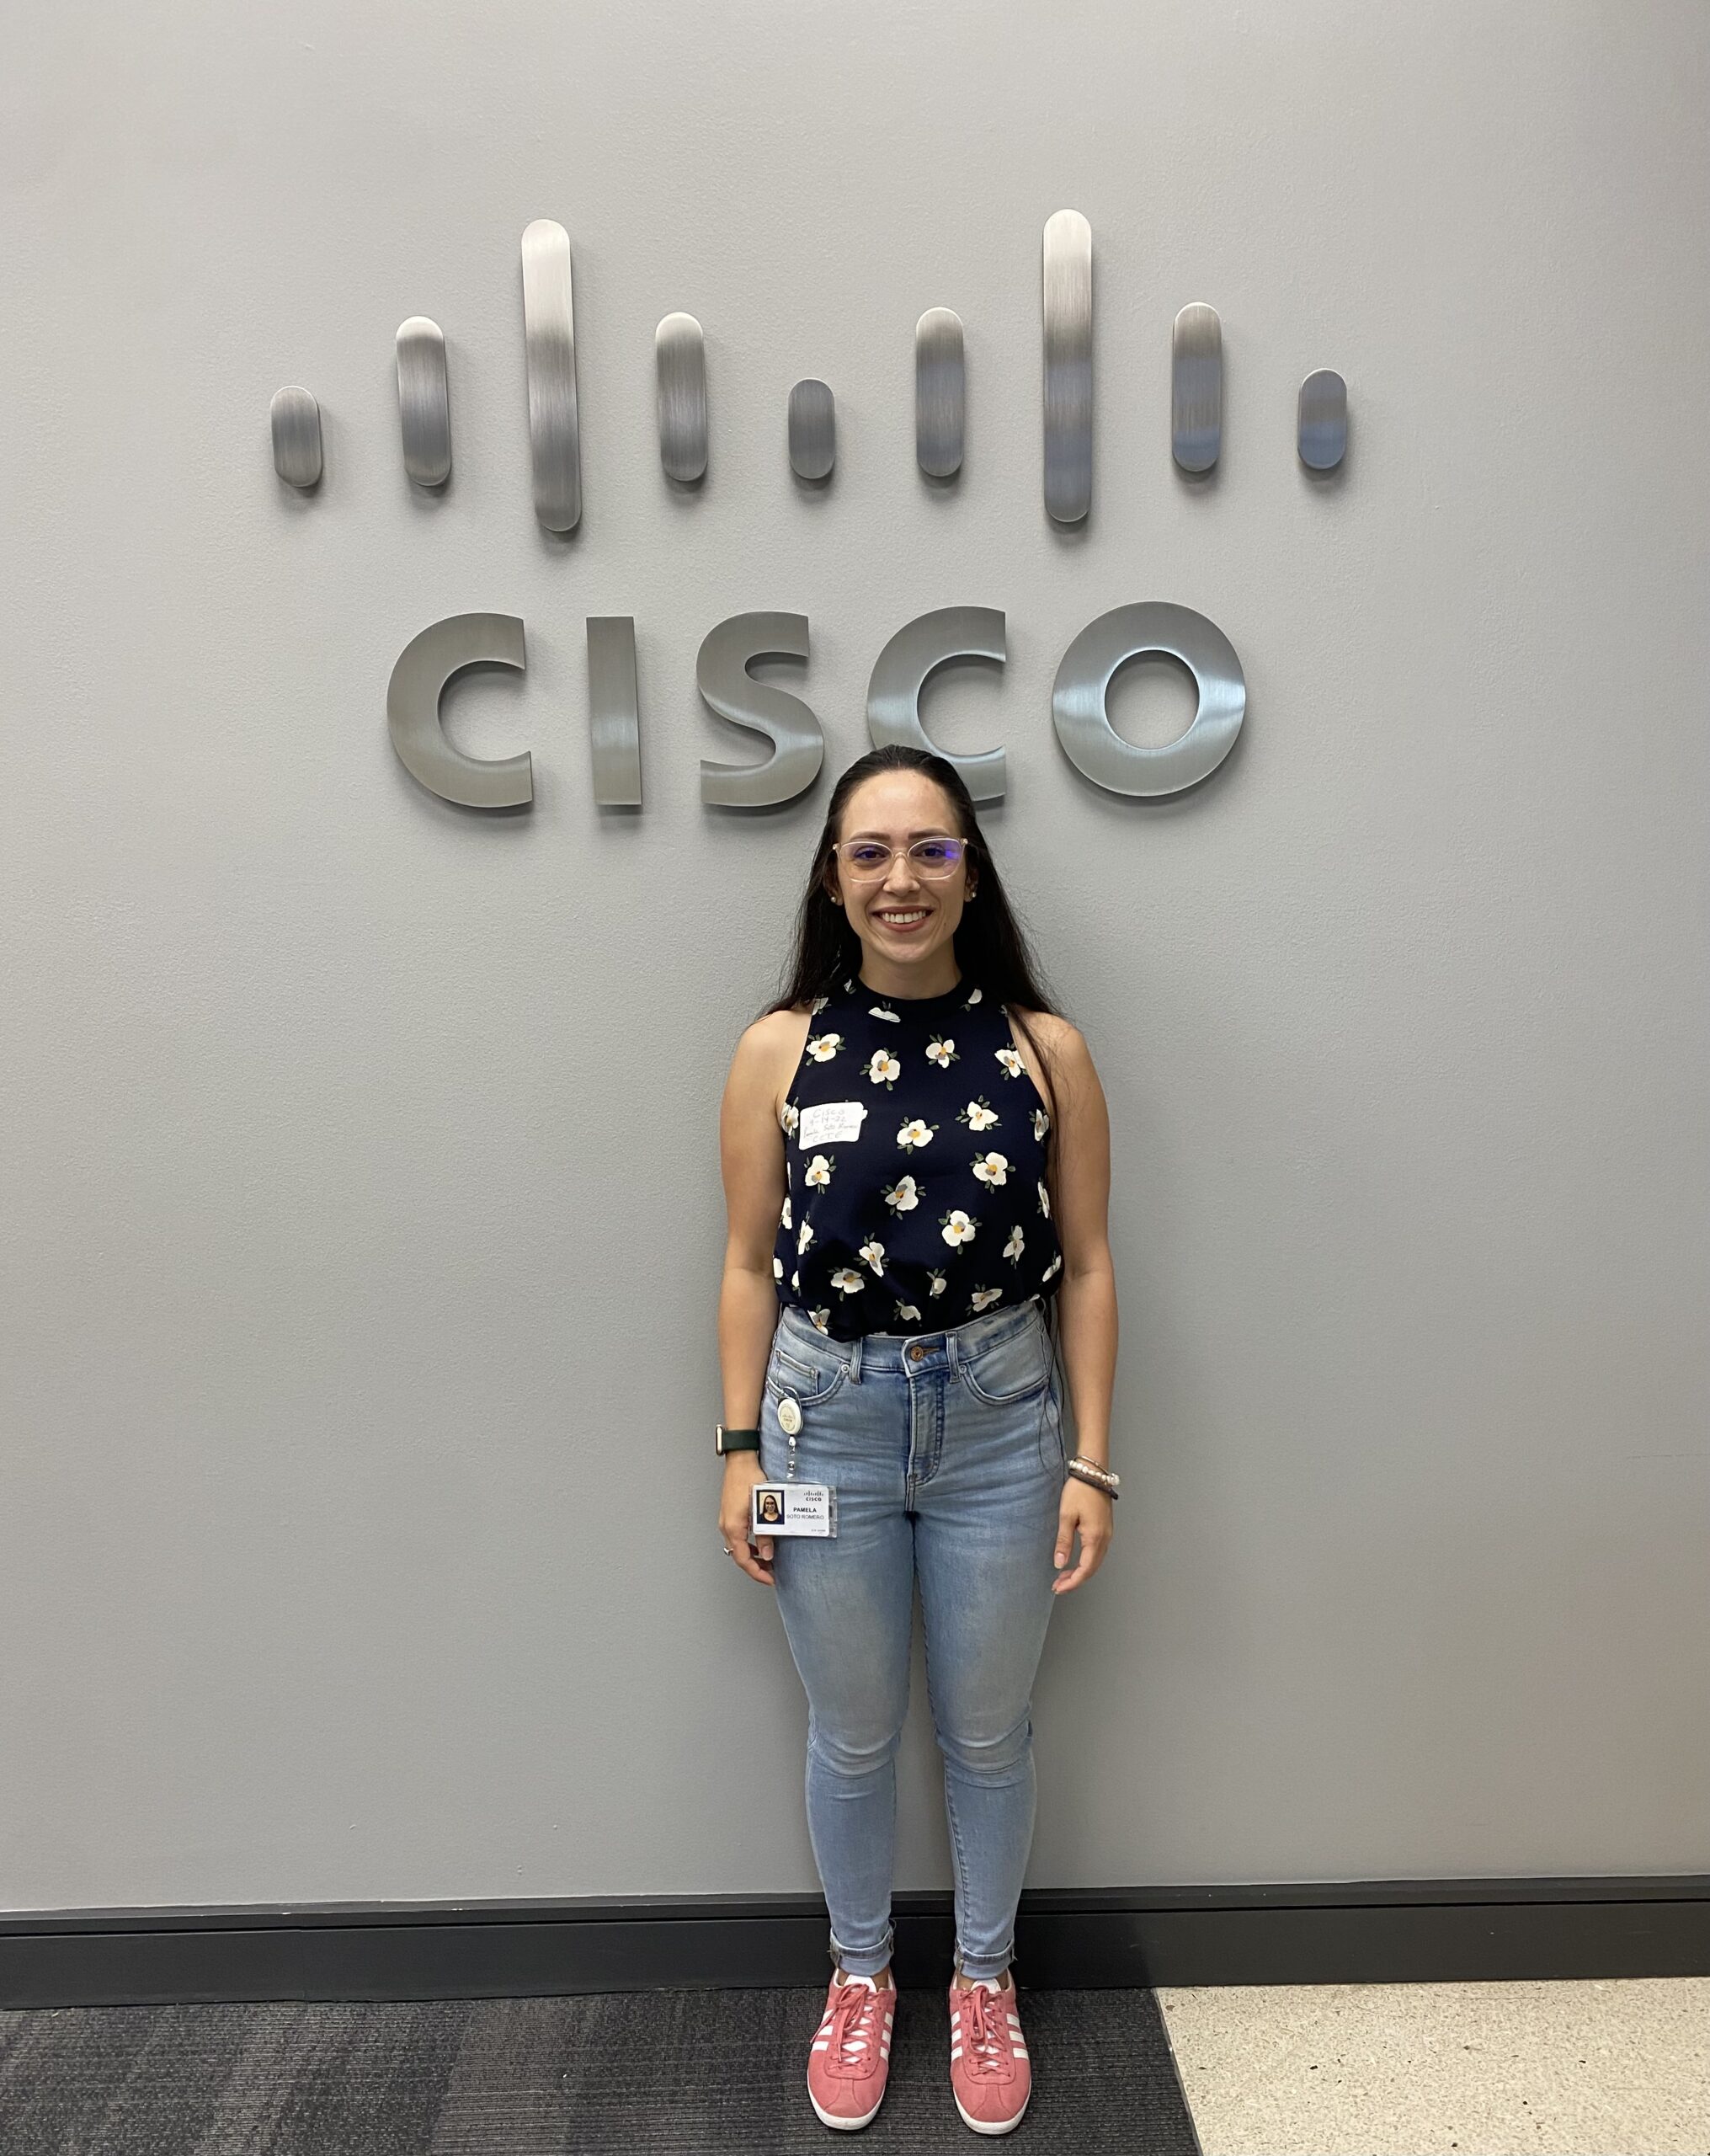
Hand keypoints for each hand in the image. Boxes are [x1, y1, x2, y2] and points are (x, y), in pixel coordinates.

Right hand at [719, 1456, 774, 1585]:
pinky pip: (738, 1537)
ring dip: (752, 1556)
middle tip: (772, 1573)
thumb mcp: (763, 1508)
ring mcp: (727, 1520)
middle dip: (755, 1567)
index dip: (757, 1573)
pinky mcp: (730, 1514)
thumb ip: (766, 1533)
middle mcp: (726, 1526)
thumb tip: (768, 1554)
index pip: (743, 1559)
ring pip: (738, 1547)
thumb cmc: (750, 1478)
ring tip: (768, 1561)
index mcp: (733, 1527)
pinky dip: (749, 1545)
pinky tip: (760, 1543)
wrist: (741, 1460)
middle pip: (739, 1556)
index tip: (770, 1579)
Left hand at [1052, 1479, 1112, 1592]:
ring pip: (1096, 1562)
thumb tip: (1060, 1563)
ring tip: (1064, 1577)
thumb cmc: (1080, 1491)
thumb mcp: (1066, 1516)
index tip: (1058, 1588)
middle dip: (1075, 1580)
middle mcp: (1105, 1538)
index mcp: (1095, 1537)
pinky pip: (1098, 1553)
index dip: (1072, 1582)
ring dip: (1081, 1572)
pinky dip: (1087, 1562)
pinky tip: (1076, 1562)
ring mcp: (1108, 1534)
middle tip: (1058, 1586)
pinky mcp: (1106, 1529)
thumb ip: (1063, 1542)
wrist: (1093, 1473)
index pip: (1085, 1569)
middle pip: (1092, 1569)